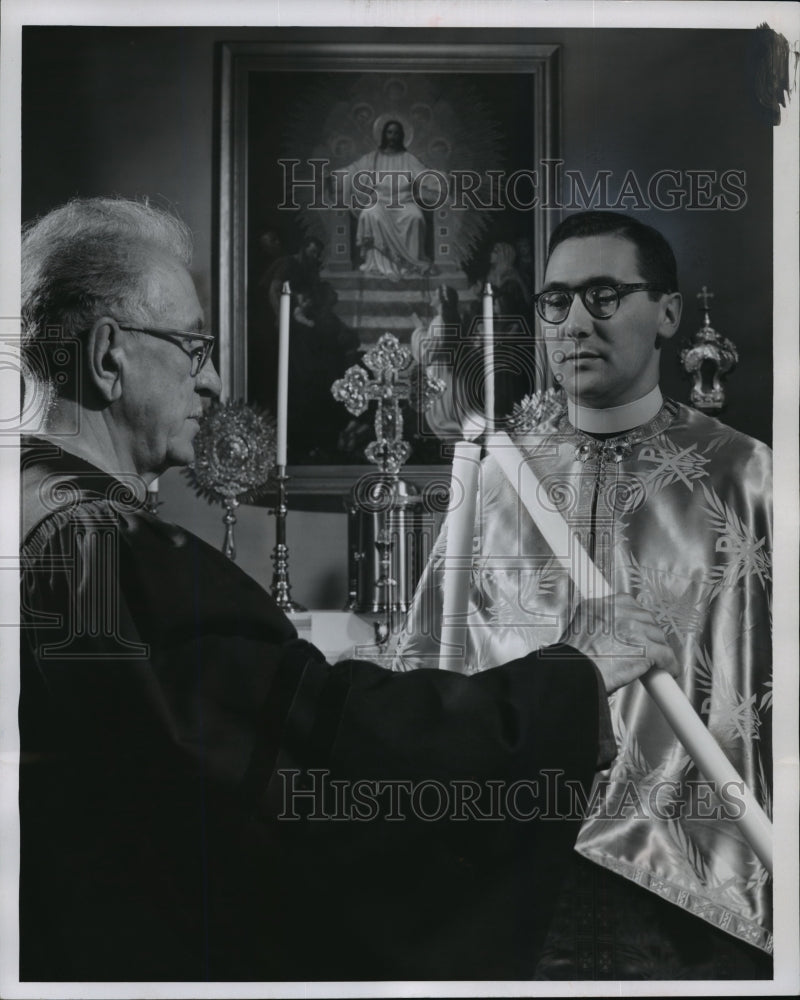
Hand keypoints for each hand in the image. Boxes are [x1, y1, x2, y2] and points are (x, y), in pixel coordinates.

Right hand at [558, 593, 679, 692]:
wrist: (573, 674)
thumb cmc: (573, 660)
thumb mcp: (577, 630)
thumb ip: (596, 625)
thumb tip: (609, 634)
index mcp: (599, 606)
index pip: (627, 602)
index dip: (635, 617)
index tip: (636, 625)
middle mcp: (618, 613)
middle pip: (646, 618)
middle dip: (649, 632)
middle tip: (648, 645)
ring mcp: (634, 629)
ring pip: (658, 635)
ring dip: (659, 648)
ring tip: (657, 660)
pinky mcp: (646, 649)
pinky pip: (666, 655)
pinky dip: (669, 664)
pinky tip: (668, 670)